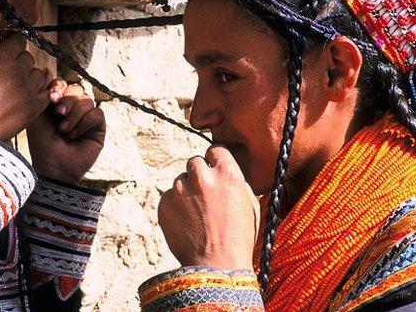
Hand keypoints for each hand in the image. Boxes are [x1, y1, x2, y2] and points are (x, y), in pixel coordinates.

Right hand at [0, 35, 51, 140]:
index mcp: (1, 58)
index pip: (18, 41)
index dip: (14, 45)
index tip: (12, 50)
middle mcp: (18, 71)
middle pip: (29, 58)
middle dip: (21, 63)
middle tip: (12, 72)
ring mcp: (28, 89)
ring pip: (39, 75)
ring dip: (31, 78)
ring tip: (19, 86)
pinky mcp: (34, 107)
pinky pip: (45, 94)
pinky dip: (38, 94)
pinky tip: (27, 98)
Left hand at [27, 79, 105, 184]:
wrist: (53, 166)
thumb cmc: (42, 144)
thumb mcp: (37, 116)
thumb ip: (41, 94)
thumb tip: (46, 69)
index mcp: (57, 103)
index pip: (63, 84)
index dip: (58, 87)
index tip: (51, 98)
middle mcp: (73, 108)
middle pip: (76, 88)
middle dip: (67, 100)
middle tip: (58, 114)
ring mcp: (86, 117)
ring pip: (86, 100)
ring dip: (74, 115)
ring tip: (64, 130)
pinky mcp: (98, 127)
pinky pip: (97, 113)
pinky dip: (84, 123)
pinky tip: (74, 135)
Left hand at [157, 146, 259, 269]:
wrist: (217, 266)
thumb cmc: (239, 238)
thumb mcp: (250, 204)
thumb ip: (237, 182)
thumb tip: (226, 171)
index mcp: (227, 173)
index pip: (215, 150)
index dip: (215, 161)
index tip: (214, 170)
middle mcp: (202, 176)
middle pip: (194, 162)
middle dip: (199, 175)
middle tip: (204, 195)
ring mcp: (181, 189)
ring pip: (180, 180)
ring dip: (186, 192)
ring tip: (197, 216)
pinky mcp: (164, 203)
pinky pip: (168, 197)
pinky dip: (175, 207)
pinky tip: (186, 223)